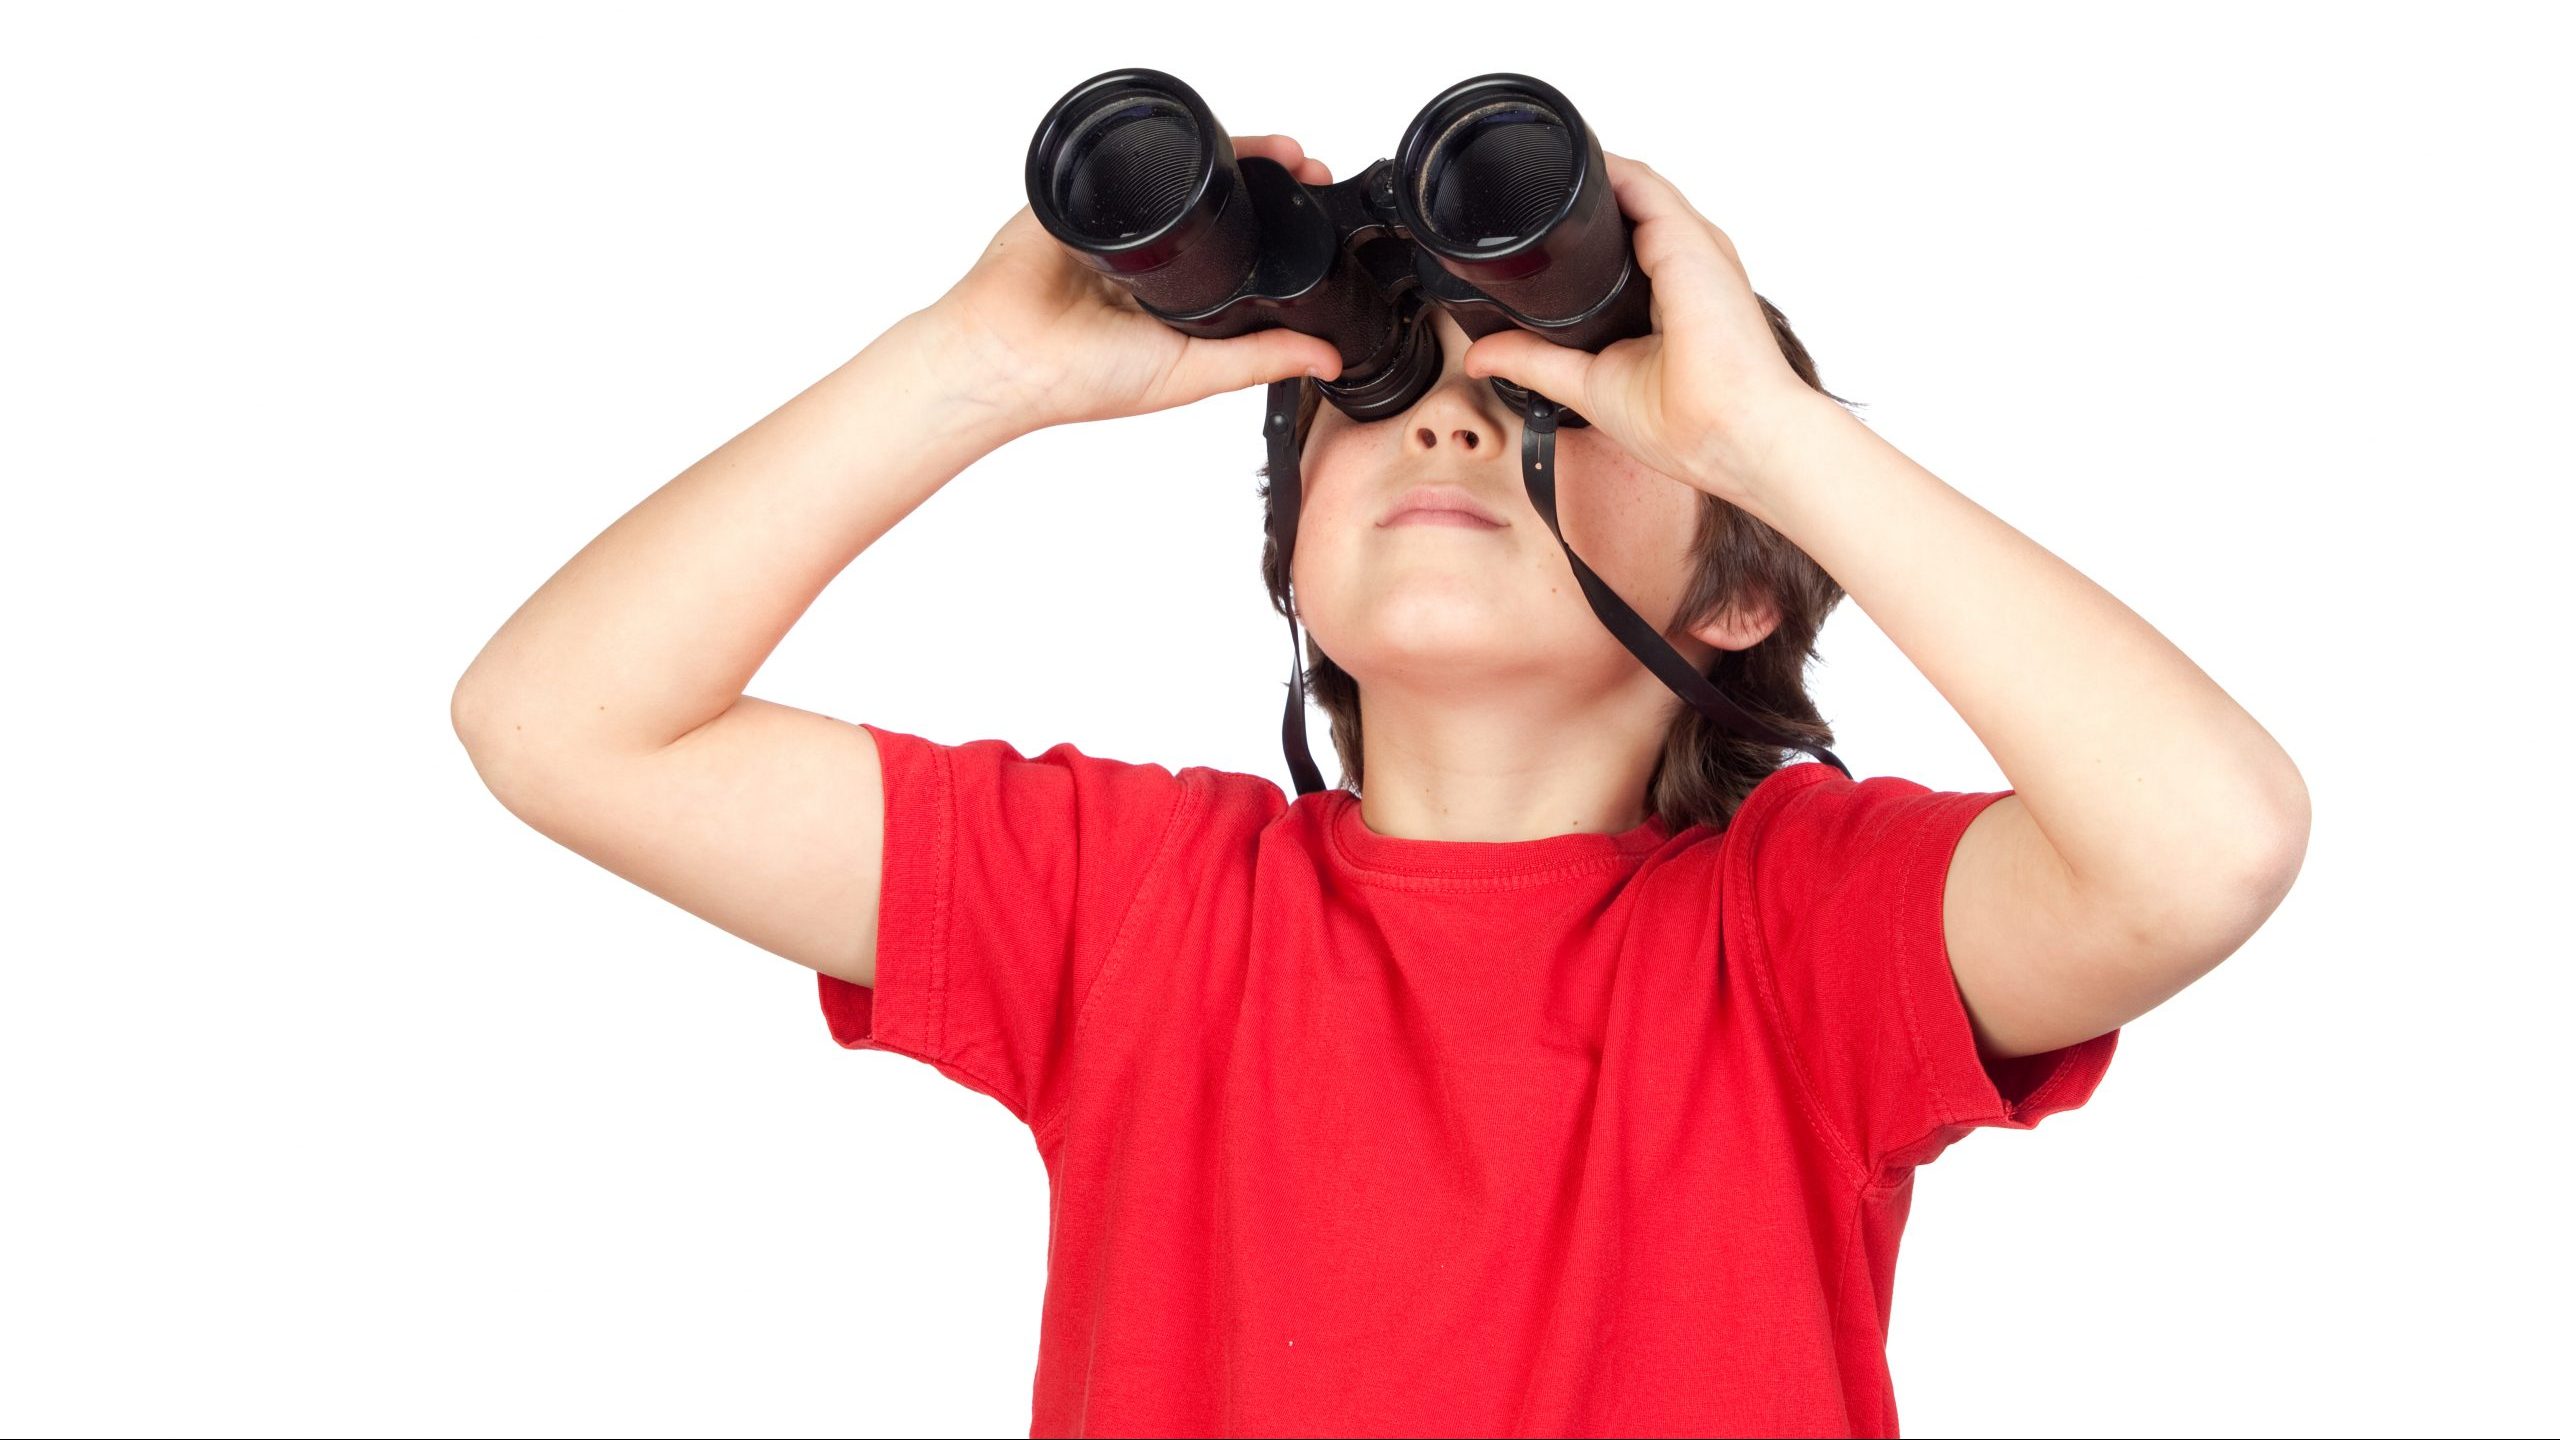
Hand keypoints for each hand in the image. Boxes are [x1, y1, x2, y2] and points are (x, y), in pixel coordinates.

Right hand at [919, 135, 1345, 433]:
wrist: (1008, 354)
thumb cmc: (1079, 378)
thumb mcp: (1191, 374)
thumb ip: (1258, 360)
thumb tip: (1327, 356)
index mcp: (1173, 298)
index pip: (1237, 248)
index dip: (1279, 226)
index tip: (1317, 206)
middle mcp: (1148, 257)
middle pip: (1215, 202)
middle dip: (1264, 178)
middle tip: (1305, 165)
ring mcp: (1115, 223)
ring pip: (1178, 174)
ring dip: (1229, 154)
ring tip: (1276, 149)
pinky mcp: (1080, 196)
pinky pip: (1125, 160)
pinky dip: (1163, 146)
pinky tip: (1204, 138)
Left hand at [1458, 152, 1830, 505]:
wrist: (1733, 434)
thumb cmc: (1691, 425)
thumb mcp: (1589, 385)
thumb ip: (1535, 361)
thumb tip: (1480, 356)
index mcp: (1672, 295)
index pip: (1628, 239)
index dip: (1585, 227)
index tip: (1541, 222)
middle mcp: (1687, 264)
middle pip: (1633, 207)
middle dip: (1585, 195)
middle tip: (1528, 183)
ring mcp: (1692, 248)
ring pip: (1638, 188)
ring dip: (1595, 174)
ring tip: (1543, 163)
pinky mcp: (1689, 241)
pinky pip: (1644, 186)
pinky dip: (1609, 170)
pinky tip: (1575, 163)